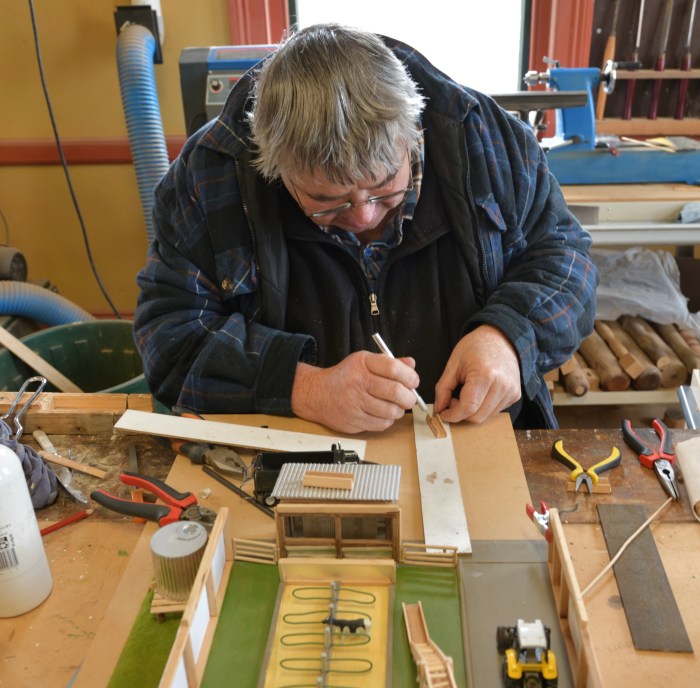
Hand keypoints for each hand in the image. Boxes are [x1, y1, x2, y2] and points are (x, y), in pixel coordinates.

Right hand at [291, 352, 419, 432]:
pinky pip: (381, 424)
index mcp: (362, 364)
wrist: (317, 394)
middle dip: (409, 397)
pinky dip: (387, 421)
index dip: (410, 377)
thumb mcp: (364, 362)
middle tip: (409, 398)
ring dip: (399, 411)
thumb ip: (389, 363)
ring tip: (395, 406)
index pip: (394, 368)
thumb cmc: (345, 377)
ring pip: (391, 411)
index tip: (413, 382)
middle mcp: (358, 382)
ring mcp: (355, 403)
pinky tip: (383, 414)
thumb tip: (411, 365)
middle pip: (395, 392)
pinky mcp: (354, 421)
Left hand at [434, 325, 520, 423]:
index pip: (468, 408)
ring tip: (466, 394)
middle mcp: (502, 386)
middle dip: (461, 414)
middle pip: (477, 417)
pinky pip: (495, 411)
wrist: (501, 338)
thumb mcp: (453, 363)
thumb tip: (438, 409)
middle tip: (453, 400)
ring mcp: (511, 392)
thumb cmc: (476, 347)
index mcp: (484, 376)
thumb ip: (443, 388)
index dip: (452, 415)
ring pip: (486, 417)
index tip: (443, 413)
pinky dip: (483, 408)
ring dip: (472, 412)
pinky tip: (479, 394)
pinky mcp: (515, 395)